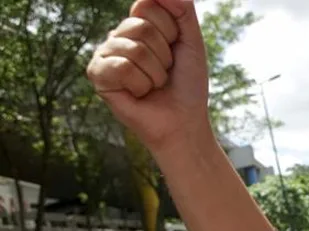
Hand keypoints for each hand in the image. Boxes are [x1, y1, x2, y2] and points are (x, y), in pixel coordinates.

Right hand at [86, 0, 209, 150]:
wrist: (183, 121)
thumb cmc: (187, 84)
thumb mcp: (191, 41)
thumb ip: (182, 10)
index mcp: (138, 25)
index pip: (147, 5)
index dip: (170, 30)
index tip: (174, 49)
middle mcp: (118, 36)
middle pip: (141, 27)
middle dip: (164, 55)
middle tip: (164, 73)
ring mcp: (105, 55)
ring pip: (134, 49)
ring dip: (155, 73)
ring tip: (154, 85)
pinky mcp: (97, 76)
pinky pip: (122, 67)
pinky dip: (141, 85)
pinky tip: (139, 94)